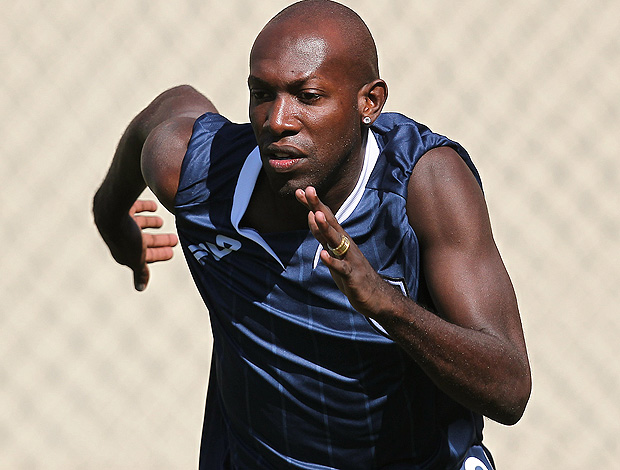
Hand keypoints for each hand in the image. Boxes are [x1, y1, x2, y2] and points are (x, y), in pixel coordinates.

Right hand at [98, 200, 177, 290]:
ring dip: (151, 224)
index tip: (171, 252)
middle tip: (174, 239)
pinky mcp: (120, 207)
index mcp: (123, 251)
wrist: (111, 210)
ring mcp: (120, 222)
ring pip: (138, 224)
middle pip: (143, 240)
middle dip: (159, 241)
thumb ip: (140, 272)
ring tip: (161, 222)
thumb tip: (140, 288)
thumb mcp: (137, 257)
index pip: (144, 256)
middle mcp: (120, 237)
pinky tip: (155, 207)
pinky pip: (134, 208)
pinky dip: (145, 208)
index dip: (158, 254)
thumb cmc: (126, 237)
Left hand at [295, 186, 393, 315]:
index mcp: (340, 238)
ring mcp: (349, 258)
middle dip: (318, 206)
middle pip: (330, 222)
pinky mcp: (351, 274)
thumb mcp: (332, 250)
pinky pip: (341, 267)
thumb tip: (311, 214)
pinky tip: (323, 254)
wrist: (374, 295)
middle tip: (308, 190)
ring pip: (336, 241)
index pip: (324, 217)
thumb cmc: (351, 271)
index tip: (299, 191)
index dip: (312, 205)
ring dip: (326, 228)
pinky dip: (332, 261)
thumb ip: (321, 234)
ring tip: (316, 214)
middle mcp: (345, 244)